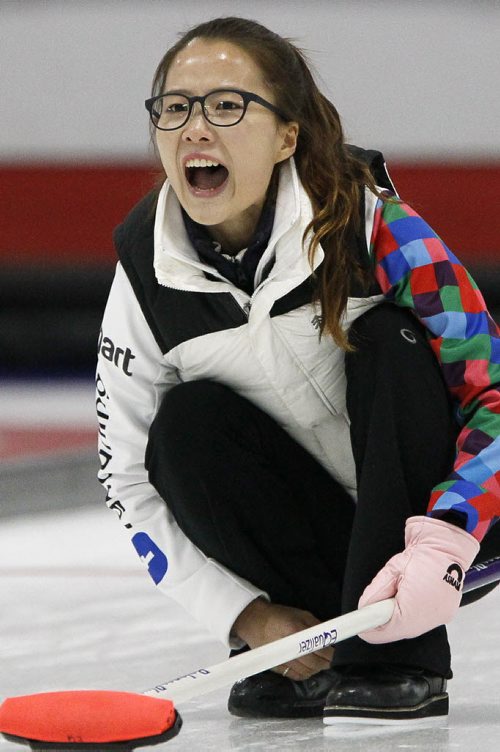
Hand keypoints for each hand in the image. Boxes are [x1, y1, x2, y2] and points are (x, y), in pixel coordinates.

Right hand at [231, 598, 332, 680]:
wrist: (253, 622)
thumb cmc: (279, 616)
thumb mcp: (300, 614)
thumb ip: (316, 626)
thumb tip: (331, 638)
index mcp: (295, 630)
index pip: (320, 648)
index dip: (331, 652)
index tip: (336, 652)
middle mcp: (289, 647)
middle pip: (315, 663)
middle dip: (326, 662)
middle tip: (330, 659)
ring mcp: (282, 659)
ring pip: (307, 672)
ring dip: (317, 669)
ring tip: (321, 662)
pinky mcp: (276, 667)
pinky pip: (297, 676)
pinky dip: (306, 674)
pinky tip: (310, 668)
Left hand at [358, 515, 479, 642]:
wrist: (447, 543)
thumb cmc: (422, 554)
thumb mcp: (391, 570)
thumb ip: (375, 593)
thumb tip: (365, 608)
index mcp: (415, 610)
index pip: (386, 631)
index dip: (370, 627)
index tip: (359, 624)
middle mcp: (430, 619)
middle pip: (398, 630)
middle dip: (385, 619)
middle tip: (378, 602)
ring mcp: (440, 617)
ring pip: (410, 627)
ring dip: (399, 615)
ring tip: (399, 592)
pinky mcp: (445, 613)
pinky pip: (422, 620)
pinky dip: (412, 612)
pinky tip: (411, 595)